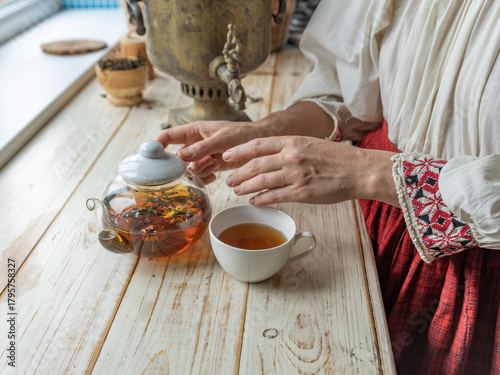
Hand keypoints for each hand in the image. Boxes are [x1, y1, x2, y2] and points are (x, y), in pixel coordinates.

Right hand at [155, 120, 272, 183]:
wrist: (258, 144)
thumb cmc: (242, 134)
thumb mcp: (222, 139)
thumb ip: (202, 147)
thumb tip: (181, 156)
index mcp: (194, 131)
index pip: (169, 136)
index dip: (157, 144)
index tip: (150, 155)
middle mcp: (195, 143)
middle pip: (176, 157)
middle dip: (184, 165)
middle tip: (196, 165)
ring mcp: (202, 155)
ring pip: (189, 169)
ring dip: (199, 170)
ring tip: (214, 163)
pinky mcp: (210, 166)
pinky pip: (200, 176)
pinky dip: (206, 178)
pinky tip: (215, 176)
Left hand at [223, 136, 398, 205]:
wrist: (359, 170)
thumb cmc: (338, 158)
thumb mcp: (311, 144)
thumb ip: (290, 148)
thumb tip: (272, 155)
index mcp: (293, 141)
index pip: (257, 144)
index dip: (239, 151)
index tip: (227, 156)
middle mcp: (291, 156)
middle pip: (255, 164)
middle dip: (238, 173)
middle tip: (229, 180)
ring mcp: (296, 174)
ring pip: (261, 181)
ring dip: (246, 187)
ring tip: (237, 191)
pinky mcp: (302, 192)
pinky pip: (275, 196)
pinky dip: (261, 200)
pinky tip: (254, 202)